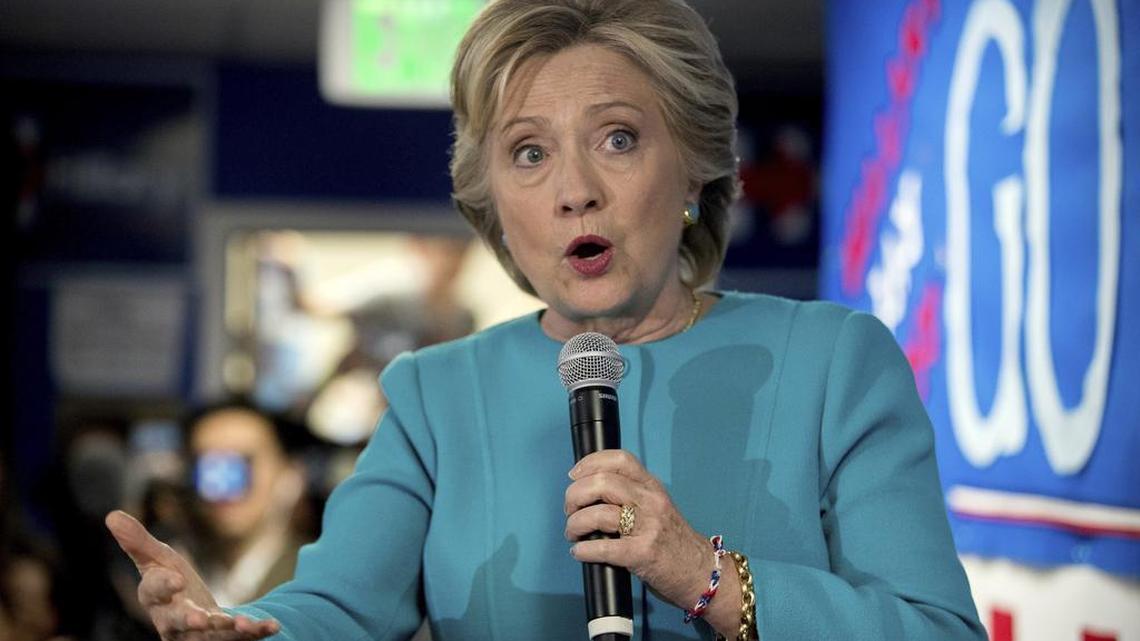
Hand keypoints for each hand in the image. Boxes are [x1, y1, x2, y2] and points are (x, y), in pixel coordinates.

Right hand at [105, 511, 280, 639]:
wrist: (197, 618)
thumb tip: (110, 515)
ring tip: (243, 623)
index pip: (153, 593)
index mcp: (155, 599)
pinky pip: (240, 639)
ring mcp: (198, 636)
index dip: (163, 586)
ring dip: (228, 629)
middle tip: (200, 619)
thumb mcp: (158, 561)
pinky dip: (256, 631)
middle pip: (177, 623)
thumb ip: (138, 543)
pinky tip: (273, 625)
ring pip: (211, 636)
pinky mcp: (223, 640)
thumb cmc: (171, 584)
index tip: (176, 579)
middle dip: (189, 620)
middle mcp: (173, 621)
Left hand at [563, 450, 715, 610]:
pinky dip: (584, 550)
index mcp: (652, 487)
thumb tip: (590, 492)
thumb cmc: (674, 542)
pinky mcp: (643, 554)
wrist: (702, 573)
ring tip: (573, 533)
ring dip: (575, 524)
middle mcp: (651, 502)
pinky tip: (580, 552)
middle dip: (575, 495)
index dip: (590, 463)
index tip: (574, 475)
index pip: (619, 460)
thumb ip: (632, 496)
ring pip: (598, 514)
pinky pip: (603, 547)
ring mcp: (648, 527)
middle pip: (602, 483)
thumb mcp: (657, 508)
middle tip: (570, 510)